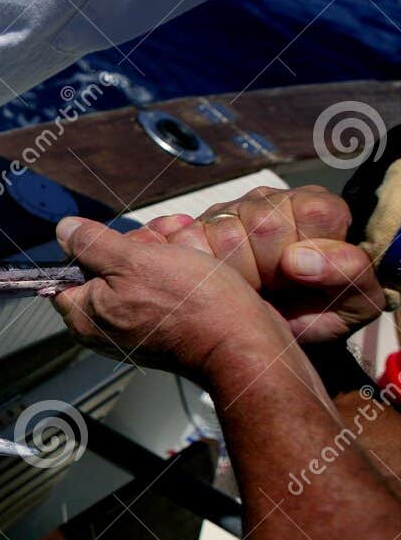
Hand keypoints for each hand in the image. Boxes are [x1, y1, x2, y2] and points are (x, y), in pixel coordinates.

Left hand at [51, 216, 295, 383]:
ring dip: (161, 253)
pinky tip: (194, 264)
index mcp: (85, 316)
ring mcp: (136, 327)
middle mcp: (105, 327)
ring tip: (183, 250)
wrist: (243, 342)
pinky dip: (176, 270)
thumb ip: (92, 245)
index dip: (91, 249)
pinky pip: (162, 287)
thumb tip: (64, 230)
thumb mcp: (132, 260)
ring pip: (138, 273)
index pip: (65, 272)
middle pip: (104, 269)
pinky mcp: (165, 326)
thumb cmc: (192, 306)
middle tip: (160, 244)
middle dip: (134, 247)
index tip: (117, 242)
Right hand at [142, 185, 384, 342]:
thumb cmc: (312, 314)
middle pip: (265, 225)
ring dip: (234, 275)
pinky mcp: (194, 226)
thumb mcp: (351, 304)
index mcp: (320, 211)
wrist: (268, 337)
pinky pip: (188, 240)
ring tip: (245, 289)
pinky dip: (198, 269)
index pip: (316, 213)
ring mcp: (230, 211)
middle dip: (267, 270)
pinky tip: (215, 281)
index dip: (309, 252)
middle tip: (272, 290)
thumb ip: (348, 273)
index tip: (303, 279)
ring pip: (225, 234)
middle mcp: (273, 201)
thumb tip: (296, 259)